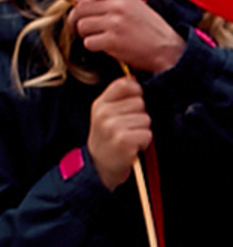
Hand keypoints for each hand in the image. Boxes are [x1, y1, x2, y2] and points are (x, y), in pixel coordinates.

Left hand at [57, 0, 186, 74]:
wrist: (169, 50)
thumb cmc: (146, 27)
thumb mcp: (128, 7)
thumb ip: (101, 1)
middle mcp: (119, 5)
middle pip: (79, 10)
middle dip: (76, 21)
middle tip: (84, 28)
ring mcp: (116, 23)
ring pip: (81, 26)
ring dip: (87, 35)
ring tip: (104, 37)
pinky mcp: (113, 40)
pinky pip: (88, 42)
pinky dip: (94, 46)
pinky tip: (109, 46)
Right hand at [87, 74, 153, 189]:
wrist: (99, 166)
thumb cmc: (107, 138)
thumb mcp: (104, 115)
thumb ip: (118, 97)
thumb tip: (136, 80)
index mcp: (100, 104)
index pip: (124, 84)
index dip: (135, 92)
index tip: (132, 105)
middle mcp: (104, 113)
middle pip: (140, 102)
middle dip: (139, 115)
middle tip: (127, 128)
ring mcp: (113, 127)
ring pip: (146, 119)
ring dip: (142, 131)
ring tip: (129, 138)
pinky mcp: (123, 141)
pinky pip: (147, 134)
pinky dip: (144, 143)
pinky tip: (132, 147)